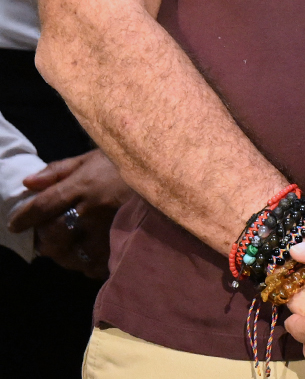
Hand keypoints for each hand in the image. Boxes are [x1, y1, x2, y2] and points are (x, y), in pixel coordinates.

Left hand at [9, 149, 132, 278]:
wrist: (172, 174)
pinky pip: (95, 265)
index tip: (16, 225)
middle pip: (53, 233)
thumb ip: (60, 170)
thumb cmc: (129, 165)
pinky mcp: (123, 245)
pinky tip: (89, 256)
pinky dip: (87, 265)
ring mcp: (109, 230)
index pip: (43, 205)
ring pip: (71, 253)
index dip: (25, 217)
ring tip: (65, 248)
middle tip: (45, 237)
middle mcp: (92, 210)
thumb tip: (28, 183)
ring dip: (63, 254)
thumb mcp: (95, 157)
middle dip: (44, 238)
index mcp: (83, 185)